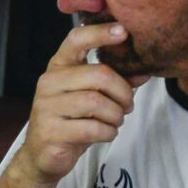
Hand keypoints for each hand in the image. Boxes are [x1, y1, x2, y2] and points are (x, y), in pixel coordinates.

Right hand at [20, 23, 133, 180]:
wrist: (43, 156)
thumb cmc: (71, 121)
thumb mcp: (93, 96)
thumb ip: (116, 81)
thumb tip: (145, 72)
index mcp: (59, 66)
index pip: (76, 39)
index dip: (100, 32)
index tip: (123, 31)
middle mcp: (49, 82)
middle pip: (98, 75)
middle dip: (122, 92)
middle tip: (127, 105)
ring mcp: (46, 106)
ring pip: (96, 102)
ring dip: (115, 115)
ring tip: (115, 121)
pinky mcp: (50, 131)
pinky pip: (91, 128)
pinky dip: (107, 132)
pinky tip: (106, 133)